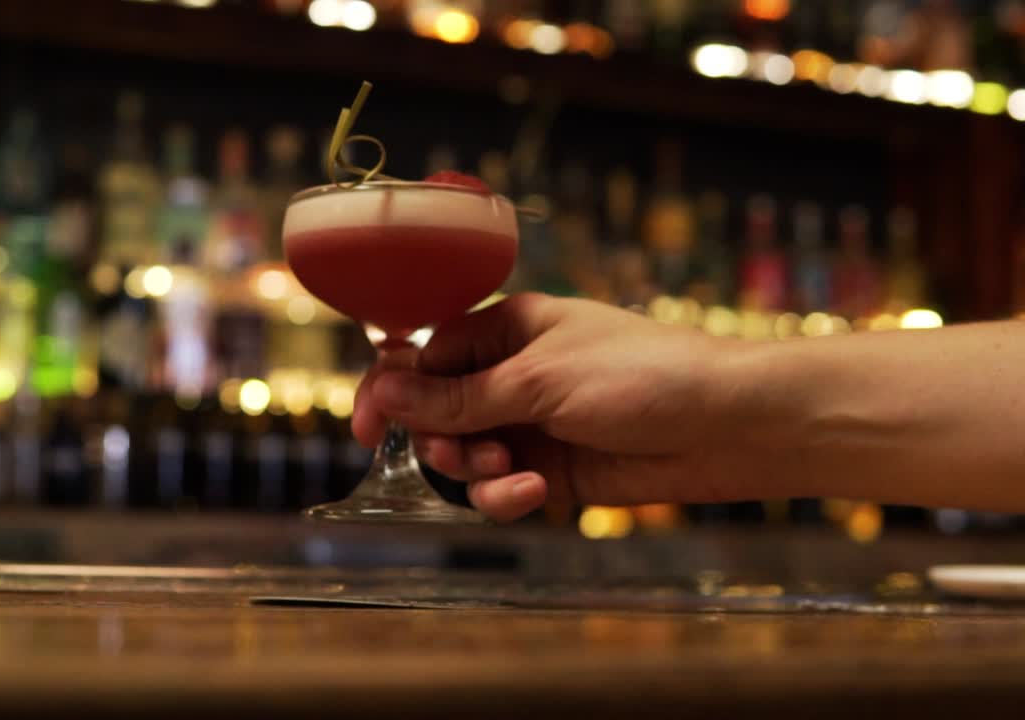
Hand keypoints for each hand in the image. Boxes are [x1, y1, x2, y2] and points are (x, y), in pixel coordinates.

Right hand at [353, 293, 758, 521]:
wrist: (728, 426)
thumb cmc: (642, 376)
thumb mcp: (540, 380)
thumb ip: (458, 394)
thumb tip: (381, 387)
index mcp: (508, 328)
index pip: (425, 356)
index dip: (392, 390)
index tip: (367, 427)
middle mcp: (513, 374)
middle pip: (436, 411)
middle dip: (442, 437)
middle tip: (461, 451)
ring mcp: (532, 423)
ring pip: (466, 456)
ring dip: (476, 470)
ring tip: (513, 471)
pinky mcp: (552, 469)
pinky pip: (502, 488)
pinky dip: (507, 496)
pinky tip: (537, 492)